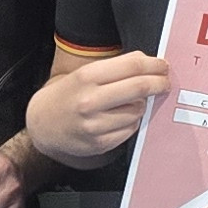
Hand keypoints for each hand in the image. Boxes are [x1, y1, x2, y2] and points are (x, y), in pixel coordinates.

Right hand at [33, 51, 168, 161]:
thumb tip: (150, 63)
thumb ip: (116, 68)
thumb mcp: (85, 74)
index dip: (154, 65)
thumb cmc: (69, 95)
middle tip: (165, 82)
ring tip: (129, 102)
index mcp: (87, 76)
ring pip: (138, 110)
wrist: (43, 124)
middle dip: (159, 83)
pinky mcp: (100, 143)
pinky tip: (120, 118)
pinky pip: (131, 129)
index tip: (163, 65)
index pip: (133, 66)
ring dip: (140, 105)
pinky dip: (131, 122)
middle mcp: (90, 100)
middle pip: (140, 87)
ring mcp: (95, 124)